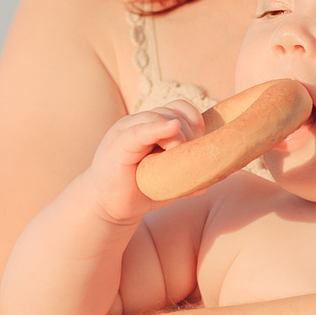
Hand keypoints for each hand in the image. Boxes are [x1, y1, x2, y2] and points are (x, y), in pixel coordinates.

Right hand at [82, 102, 205, 223]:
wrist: (108, 206)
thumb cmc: (138, 190)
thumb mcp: (167, 180)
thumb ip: (185, 175)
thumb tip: (208, 181)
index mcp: (152, 126)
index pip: (177, 108)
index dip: (194, 118)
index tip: (203, 138)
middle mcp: (139, 123)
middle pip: (171, 111)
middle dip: (189, 130)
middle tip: (189, 154)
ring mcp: (126, 130)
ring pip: (158, 116)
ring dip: (177, 135)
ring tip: (176, 155)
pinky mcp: (118, 144)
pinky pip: (139, 131)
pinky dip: (156, 128)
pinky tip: (172, 128)